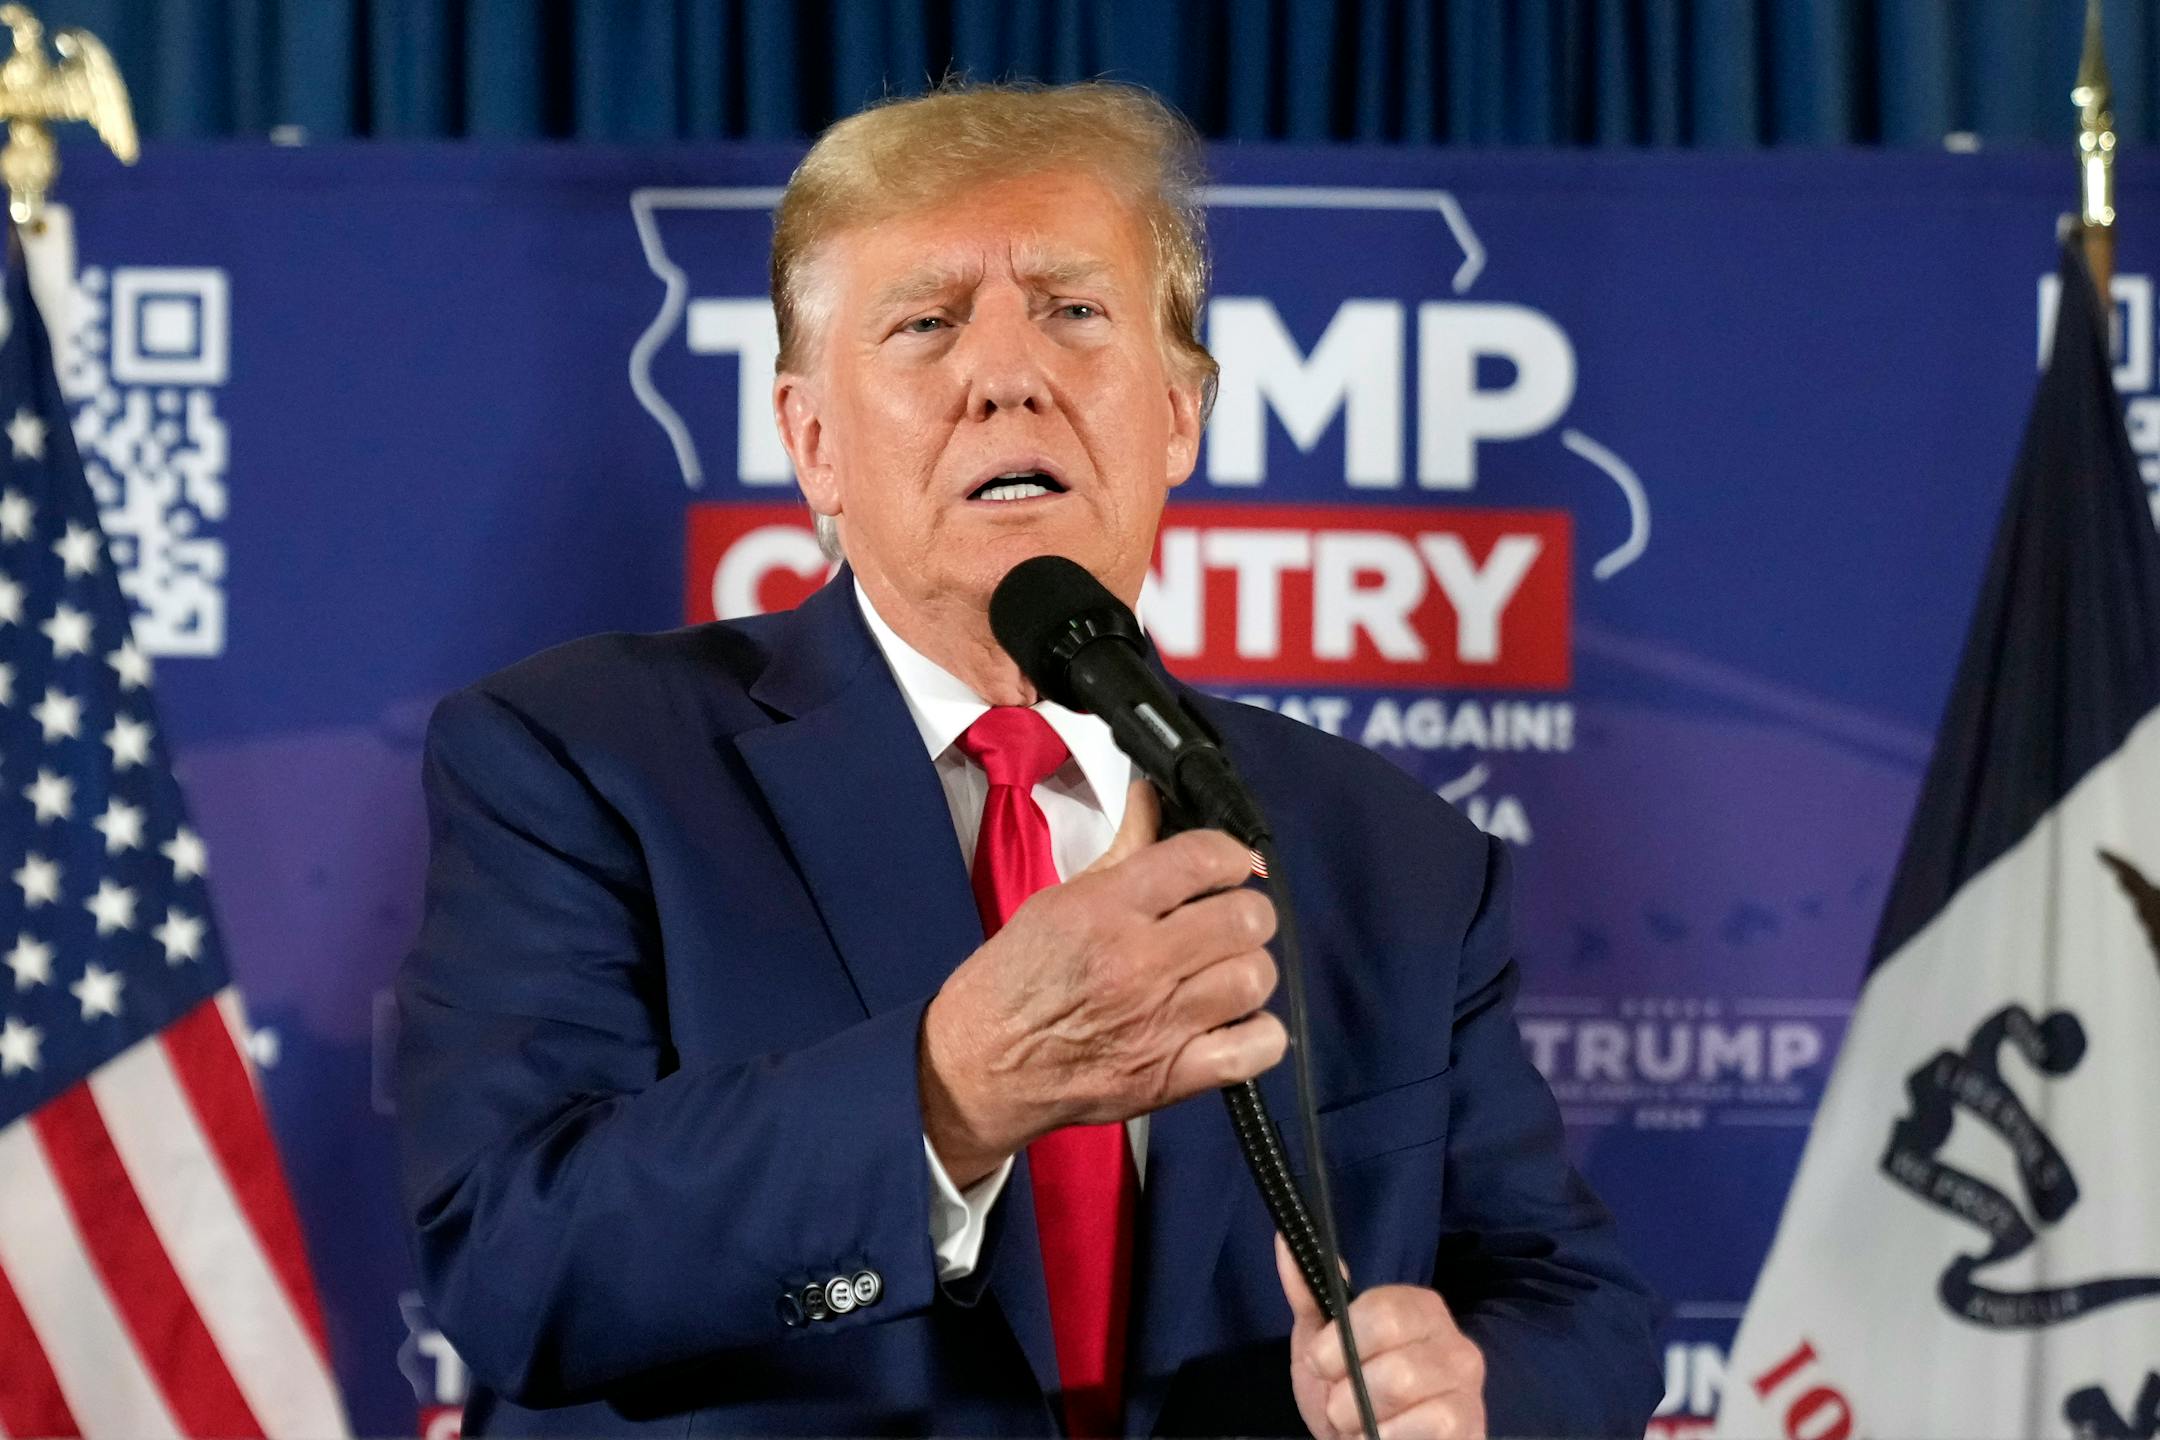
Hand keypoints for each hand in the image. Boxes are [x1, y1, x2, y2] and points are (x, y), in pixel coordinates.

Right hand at [919, 824, 1285, 1185]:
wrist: (977, 1067)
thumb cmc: (1012, 983)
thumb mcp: (1056, 901)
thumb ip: (1120, 853)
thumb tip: (1151, 799)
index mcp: (1105, 911)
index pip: (1203, 859)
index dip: (1230, 855)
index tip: (1227, 865)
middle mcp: (1137, 963)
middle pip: (1245, 918)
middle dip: (1245, 912)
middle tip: (1226, 921)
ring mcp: (1158, 1024)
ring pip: (1255, 977)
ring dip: (1249, 970)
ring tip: (1225, 972)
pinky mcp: (1168, 1076)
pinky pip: (1254, 1050)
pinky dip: (1259, 1036)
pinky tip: (1234, 1023)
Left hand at [1277, 1235, 1486, 1439]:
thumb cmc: (1349, 1393)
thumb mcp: (1322, 1345)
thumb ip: (1308, 1296)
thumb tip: (1285, 1243)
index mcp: (1419, 1309)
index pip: (1383, 1313)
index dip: (1340, 1345)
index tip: (1321, 1365)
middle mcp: (1455, 1343)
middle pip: (1396, 1366)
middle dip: (1349, 1395)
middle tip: (1343, 1407)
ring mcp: (1468, 1390)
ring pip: (1407, 1397)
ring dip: (1365, 1424)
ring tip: (1363, 1428)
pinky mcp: (1471, 1429)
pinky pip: (1428, 1431)